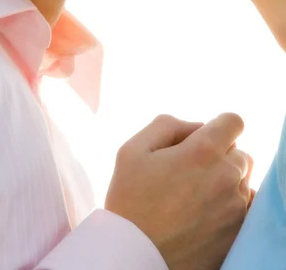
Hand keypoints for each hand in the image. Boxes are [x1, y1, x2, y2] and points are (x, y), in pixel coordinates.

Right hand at [105, 113, 251, 269]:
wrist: (135, 255)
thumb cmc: (130, 199)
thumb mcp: (133, 148)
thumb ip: (168, 125)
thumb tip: (197, 127)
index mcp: (202, 151)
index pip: (234, 122)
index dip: (219, 126)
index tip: (204, 138)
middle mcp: (226, 176)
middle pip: (240, 152)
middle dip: (220, 155)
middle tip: (190, 171)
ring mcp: (235, 206)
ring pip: (243, 180)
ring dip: (226, 180)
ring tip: (194, 195)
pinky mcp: (237, 232)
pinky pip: (245, 207)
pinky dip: (230, 204)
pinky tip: (205, 212)